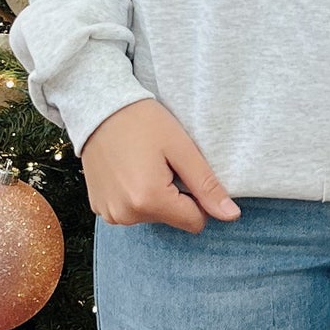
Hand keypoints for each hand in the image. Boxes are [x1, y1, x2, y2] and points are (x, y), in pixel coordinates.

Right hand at [81, 98, 240, 231]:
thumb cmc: (142, 121)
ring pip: (152, 216)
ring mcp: (109, 214)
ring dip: (153, 195)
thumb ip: (206, 185)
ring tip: (142, 164)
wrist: (98, 108)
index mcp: (149, 201)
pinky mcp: (99, 208)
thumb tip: (231, 216)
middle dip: (173, 195)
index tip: (182, 170)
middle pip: (172, 218)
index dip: (196, 197)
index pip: (195, 221)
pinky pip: (130, 211)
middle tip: (159, 162)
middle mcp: (126, 215)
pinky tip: (127, 170)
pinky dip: (134, 195)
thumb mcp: (181, 148)